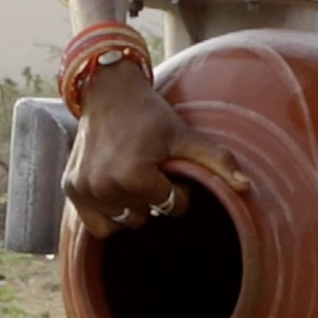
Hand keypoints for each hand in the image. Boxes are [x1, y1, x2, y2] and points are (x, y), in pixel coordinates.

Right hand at [64, 64, 248, 237]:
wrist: (107, 91)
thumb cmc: (150, 115)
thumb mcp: (185, 136)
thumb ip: (217, 161)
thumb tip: (246, 186)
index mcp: (134, 176)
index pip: (172, 206)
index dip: (177, 187)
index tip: (169, 166)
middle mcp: (105, 186)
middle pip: (146, 217)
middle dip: (153, 197)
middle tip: (149, 167)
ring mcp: (85, 190)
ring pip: (124, 223)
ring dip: (133, 207)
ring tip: (133, 175)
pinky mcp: (71, 190)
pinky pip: (98, 226)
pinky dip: (109, 214)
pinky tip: (116, 189)